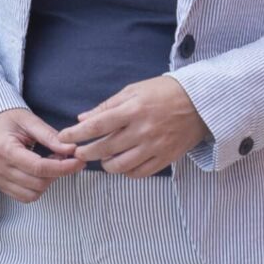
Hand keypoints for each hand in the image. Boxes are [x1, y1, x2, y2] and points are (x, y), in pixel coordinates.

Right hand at [0, 108, 83, 201]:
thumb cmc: (6, 119)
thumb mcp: (29, 121)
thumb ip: (50, 136)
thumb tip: (72, 149)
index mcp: (5, 149)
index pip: (39, 167)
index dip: (63, 167)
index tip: (79, 161)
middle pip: (38, 183)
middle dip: (57, 173)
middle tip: (63, 157)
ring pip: (32, 194)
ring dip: (47, 182)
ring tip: (50, 164)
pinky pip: (24, 197)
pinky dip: (36, 188)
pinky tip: (39, 173)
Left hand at [55, 75, 210, 176]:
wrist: (199, 103)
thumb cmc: (163, 92)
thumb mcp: (133, 91)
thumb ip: (107, 106)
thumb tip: (82, 119)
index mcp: (133, 110)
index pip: (97, 125)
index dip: (77, 134)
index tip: (64, 137)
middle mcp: (143, 130)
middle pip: (105, 149)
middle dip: (86, 152)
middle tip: (78, 151)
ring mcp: (155, 146)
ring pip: (121, 166)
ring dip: (105, 165)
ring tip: (101, 158)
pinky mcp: (166, 158)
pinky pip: (139, 173)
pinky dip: (126, 171)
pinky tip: (121, 164)